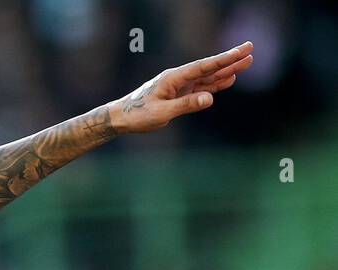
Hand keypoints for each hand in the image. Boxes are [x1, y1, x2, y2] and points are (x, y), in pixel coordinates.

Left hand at [108, 42, 253, 133]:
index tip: (243, 49)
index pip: (204, 66)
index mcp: (173, 78)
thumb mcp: (161, 113)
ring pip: (207, 77)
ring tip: (246, 64)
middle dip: (230, 60)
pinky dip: (214, 84)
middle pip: (209, 68)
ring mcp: (178, 86)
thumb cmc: (137, 115)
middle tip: (251, 50)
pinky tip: (228, 80)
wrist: (120, 118)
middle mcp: (178, 78)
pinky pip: (200, 88)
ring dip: (226, 71)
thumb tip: (210, 99)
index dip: (225, 58)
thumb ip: (186, 105)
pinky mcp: (178, 94)